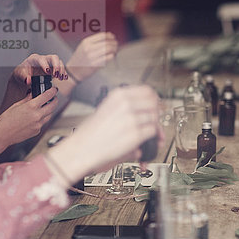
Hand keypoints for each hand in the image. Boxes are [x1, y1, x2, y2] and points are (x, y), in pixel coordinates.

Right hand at [0, 88, 58, 145]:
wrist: (3, 134)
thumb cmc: (6, 120)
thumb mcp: (16, 105)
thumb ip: (27, 99)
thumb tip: (33, 94)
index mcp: (31, 106)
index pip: (47, 96)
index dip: (52, 91)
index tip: (54, 90)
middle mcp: (37, 115)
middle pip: (53, 106)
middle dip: (54, 100)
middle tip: (54, 98)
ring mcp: (39, 124)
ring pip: (49, 115)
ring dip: (49, 110)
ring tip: (44, 107)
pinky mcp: (38, 131)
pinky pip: (43, 123)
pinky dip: (41, 119)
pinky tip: (34, 118)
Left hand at [1, 54, 66, 110]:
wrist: (25, 75)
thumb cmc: (22, 73)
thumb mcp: (20, 75)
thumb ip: (24, 77)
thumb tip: (28, 80)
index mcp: (34, 59)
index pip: (42, 59)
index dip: (45, 65)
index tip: (47, 72)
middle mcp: (43, 59)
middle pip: (54, 58)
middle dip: (57, 66)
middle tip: (56, 75)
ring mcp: (50, 63)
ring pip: (59, 62)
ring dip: (61, 70)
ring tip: (60, 78)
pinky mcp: (54, 68)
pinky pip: (61, 68)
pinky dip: (64, 73)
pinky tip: (64, 78)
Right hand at [47, 86, 162, 183]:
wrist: (82, 148)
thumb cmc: (92, 132)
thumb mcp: (107, 108)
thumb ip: (126, 105)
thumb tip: (148, 108)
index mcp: (119, 95)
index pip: (147, 91)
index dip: (154, 100)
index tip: (154, 106)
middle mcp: (126, 104)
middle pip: (154, 104)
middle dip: (156, 114)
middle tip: (153, 122)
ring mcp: (131, 118)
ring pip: (155, 119)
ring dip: (154, 128)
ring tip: (148, 134)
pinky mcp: (135, 133)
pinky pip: (153, 132)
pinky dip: (152, 138)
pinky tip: (144, 141)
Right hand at [66, 32, 117, 81]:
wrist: (74, 70)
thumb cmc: (81, 58)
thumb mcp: (84, 46)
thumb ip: (95, 41)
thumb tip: (109, 35)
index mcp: (86, 42)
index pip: (102, 36)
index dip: (110, 36)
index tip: (114, 37)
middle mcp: (88, 48)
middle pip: (106, 43)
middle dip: (114, 43)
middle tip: (117, 45)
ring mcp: (91, 56)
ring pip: (108, 49)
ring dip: (114, 49)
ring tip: (115, 51)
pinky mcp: (95, 64)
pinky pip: (107, 58)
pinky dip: (112, 56)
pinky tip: (112, 56)